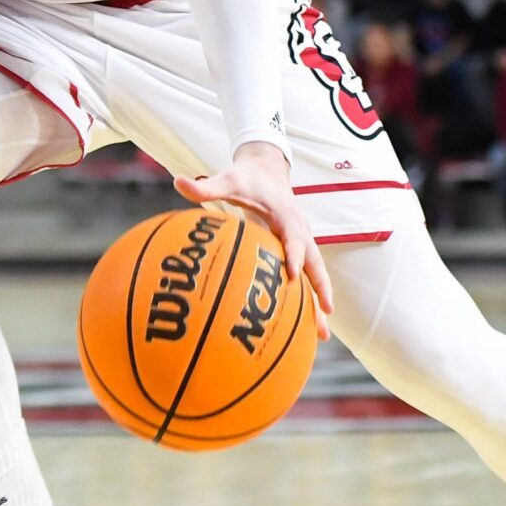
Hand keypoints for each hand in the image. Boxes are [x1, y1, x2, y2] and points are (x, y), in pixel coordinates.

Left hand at [173, 140, 333, 334]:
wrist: (269, 170)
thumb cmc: (248, 178)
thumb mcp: (229, 179)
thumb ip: (206, 186)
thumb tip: (178, 182)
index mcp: (285, 216)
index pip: (293, 237)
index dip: (293, 254)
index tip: (291, 274)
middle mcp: (299, 231)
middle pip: (314, 263)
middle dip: (321, 287)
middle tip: (327, 312)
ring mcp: (301, 243)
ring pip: (314, 275)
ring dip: (320, 302)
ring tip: (322, 335)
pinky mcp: (296, 251)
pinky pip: (304, 277)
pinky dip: (307, 300)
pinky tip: (303, 328)